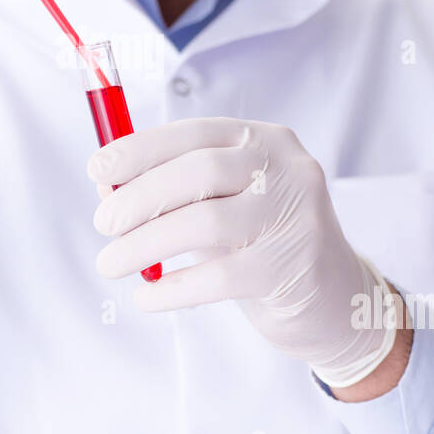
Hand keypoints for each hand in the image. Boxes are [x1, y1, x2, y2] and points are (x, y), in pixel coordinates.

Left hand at [86, 117, 396, 387]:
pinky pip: (218, 277)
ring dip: (144, 244)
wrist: (336, 299)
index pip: (193, 133)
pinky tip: (146, 297)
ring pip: (204, 223)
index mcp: (264, 140)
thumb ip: (174, 189)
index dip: (140, 149)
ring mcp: (294, 218)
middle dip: (138, 198)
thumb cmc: (263, 241)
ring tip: (111, 263)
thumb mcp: (225, 203)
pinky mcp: (291, 268)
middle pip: (198, 172)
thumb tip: (104, 186)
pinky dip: (172, 288)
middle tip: (103, 225)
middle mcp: (285, 169)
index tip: (97, 169)